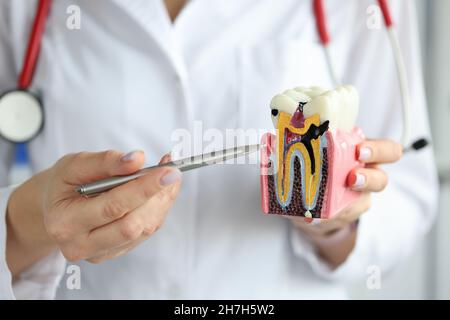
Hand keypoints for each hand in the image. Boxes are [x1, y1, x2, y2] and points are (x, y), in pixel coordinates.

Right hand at [7, 150, 180, 275]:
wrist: (54, 208)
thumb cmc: (64, 183)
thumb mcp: (74, 164)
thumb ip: (105, 161)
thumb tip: (137, 159)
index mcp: (65, 222)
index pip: (113, 206)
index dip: (144, 188)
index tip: (168, 170)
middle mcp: (80, 245)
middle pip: (132, 224)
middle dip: (157, 196)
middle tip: (173, 170)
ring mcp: (99, 253)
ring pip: (143, 229)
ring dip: (161, 201)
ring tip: (168, 175)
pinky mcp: (115, 252)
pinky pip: (146, 232)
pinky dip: (158, 208)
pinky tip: (160, 190)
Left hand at [290, 139, 402, 266]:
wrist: (316, 193)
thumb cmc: (318, 164)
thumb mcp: (315, 149)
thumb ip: (300, 143)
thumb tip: (271, 142)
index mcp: (362, 153)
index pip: (387, 150)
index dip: (378, 151)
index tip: (359, 150)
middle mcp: (367, 175)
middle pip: (381, 178)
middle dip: (367, 178)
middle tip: (350, 177)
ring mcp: (359, 198)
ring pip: (363, 202)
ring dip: (347, 204)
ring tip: (329, 205)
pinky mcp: (347, 214)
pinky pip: (342, 218)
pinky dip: (325, 216)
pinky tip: (311, 216)